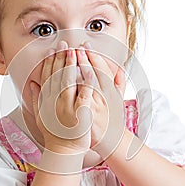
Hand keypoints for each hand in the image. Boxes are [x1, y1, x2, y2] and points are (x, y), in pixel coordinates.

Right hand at [30, 41, 93, 154]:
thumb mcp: (39, 116)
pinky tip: (89, 68)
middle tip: (65, 44)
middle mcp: (54, 102)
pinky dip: (87, 79)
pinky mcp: (81, 112)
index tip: (53, 50)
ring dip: (72, 64)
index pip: (47, 76)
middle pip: (57, 75)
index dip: (50, 62)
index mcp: (46, 100)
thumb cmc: (54, 134)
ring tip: (76, 51)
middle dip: (61, 58)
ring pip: (69, 80)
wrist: (65, 151)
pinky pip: (84, 92)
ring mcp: (67, 107)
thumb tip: (31, 82)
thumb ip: (35, 98)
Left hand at [76, 43, 125, 158]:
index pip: (102, 69)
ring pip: (85, 85)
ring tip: (68, 58)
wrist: (109, 140)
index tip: (85, 45)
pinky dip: (71, 90)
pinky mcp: (86, 115)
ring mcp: (95, 106)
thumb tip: (120, 67)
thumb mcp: (118, 100)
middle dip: (83, 59)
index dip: (94, 56)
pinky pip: (78, 100)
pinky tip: (64, 80)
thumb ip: (119, 83)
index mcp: (111, 91)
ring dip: (76, 71)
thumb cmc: (112, 118)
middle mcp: (104, 97)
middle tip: (74, 46)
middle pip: (93, 74)